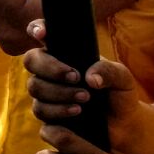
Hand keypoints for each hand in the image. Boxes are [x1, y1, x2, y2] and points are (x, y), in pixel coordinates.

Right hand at [23, 19, 153, 153]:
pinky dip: (58, 114)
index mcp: (64, 52)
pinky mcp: (48, 115)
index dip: (36, 28)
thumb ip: (108, 71)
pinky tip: (76, 114)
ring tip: (84, 99)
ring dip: (58, 93)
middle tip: (75, 77)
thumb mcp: (122, 78)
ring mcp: (45, 93)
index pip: (42, 33)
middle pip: (31, 60)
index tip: (41, 34)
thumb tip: (89, 78)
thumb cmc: (119, 93)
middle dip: (51, 69)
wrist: (123, 124)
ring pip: (35, 88)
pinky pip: (40, 113)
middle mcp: (49, 70)